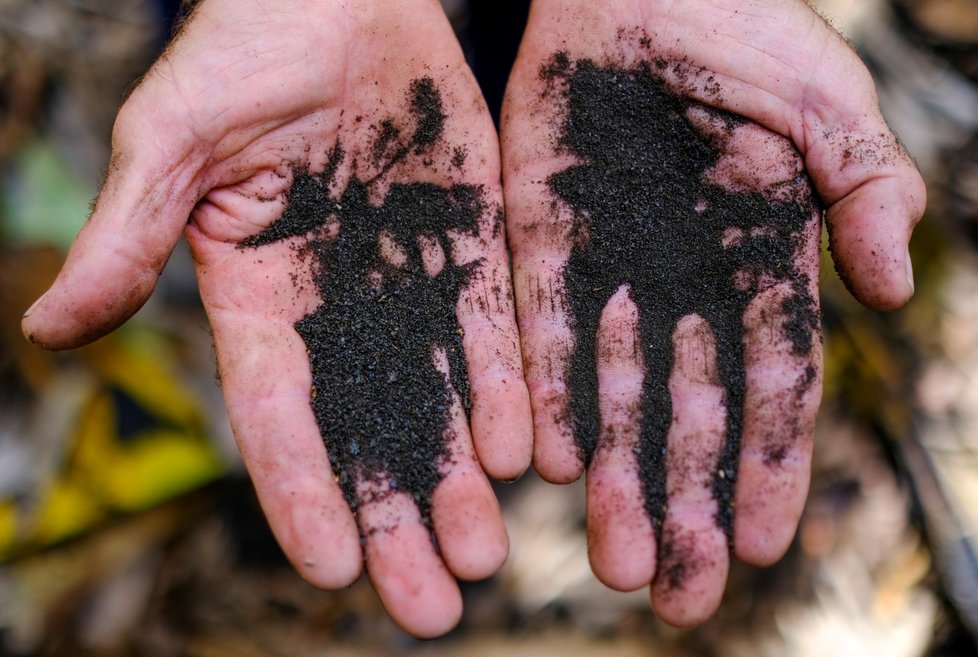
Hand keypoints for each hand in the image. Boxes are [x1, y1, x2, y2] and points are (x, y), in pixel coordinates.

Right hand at [21, 0, 531, 636]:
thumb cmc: (240, 49)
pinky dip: (510, 389)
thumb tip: (46, 330)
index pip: (279, 417)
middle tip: (435, 607)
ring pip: (440, 395)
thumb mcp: (174, 140)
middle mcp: (340, 307)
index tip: (333, 569)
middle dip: (399, 517)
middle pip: (370, 431)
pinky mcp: (470, 241)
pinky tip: (526, 453)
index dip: (302, 492)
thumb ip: (130, 237)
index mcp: (259, 297)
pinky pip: (494, 325)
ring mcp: (410, 276)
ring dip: (462, 476)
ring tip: (488, 552)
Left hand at [501, 0, 923, 624]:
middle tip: (669, 593)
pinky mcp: (540, 241)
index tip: (756, 545)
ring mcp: (612, 268)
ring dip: (615, 478)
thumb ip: (869, 193)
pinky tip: (552, 464)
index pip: (771, 387)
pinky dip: (549, 396)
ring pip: (614, 393)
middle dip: (680, 503)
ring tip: (611, 561)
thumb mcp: (828, 106)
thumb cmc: (747, 30)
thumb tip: (891, 291)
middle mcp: (684, 285)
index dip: (765, 465)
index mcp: (761, 263)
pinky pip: (546, 332)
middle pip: (687, 415)